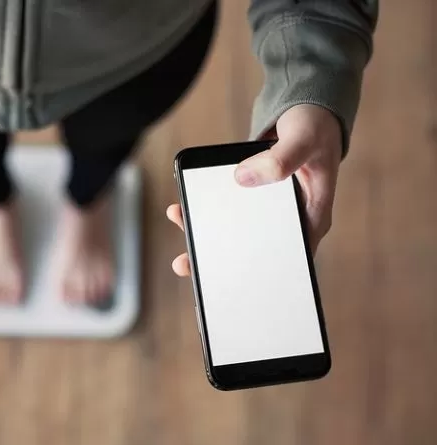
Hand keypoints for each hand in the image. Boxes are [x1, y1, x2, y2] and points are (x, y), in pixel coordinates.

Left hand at [166, 104, 342, 276]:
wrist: (307, 111)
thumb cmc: (315, 127)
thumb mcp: (303, 140)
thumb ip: (280, 160)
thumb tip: (243, 178)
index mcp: (310, 219)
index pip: (287, 259)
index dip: (259, 275)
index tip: (230, 282)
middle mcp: (289, 220)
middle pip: (254, 252)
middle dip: (218, 260)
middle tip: (185, 264)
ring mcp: (269, 211)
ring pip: (236, 232)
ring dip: (206, 232)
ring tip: (178, 223)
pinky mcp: (253, 198)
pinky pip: (228, 212)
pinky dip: (207, 211)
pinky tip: (184, 207)